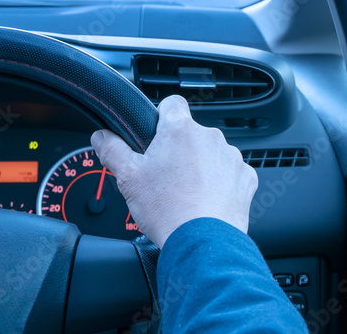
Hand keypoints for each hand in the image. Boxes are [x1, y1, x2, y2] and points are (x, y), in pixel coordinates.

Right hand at [91, 95, 257, 248]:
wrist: (203, 242)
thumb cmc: (168, 210)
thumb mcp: (128, 178)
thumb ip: (112, 150)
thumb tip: (101, 136)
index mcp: (180, 130)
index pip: (172, 104)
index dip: (161, 116)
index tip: (156, 132)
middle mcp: (209, 137)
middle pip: (190, 135)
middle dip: (179, 150)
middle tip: (165, 176)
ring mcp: (231, 157)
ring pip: (211, 154)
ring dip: (201, 167)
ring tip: (187, 193)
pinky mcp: (245, 178)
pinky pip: (231, 173)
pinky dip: (221, 184)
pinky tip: (207, 201)